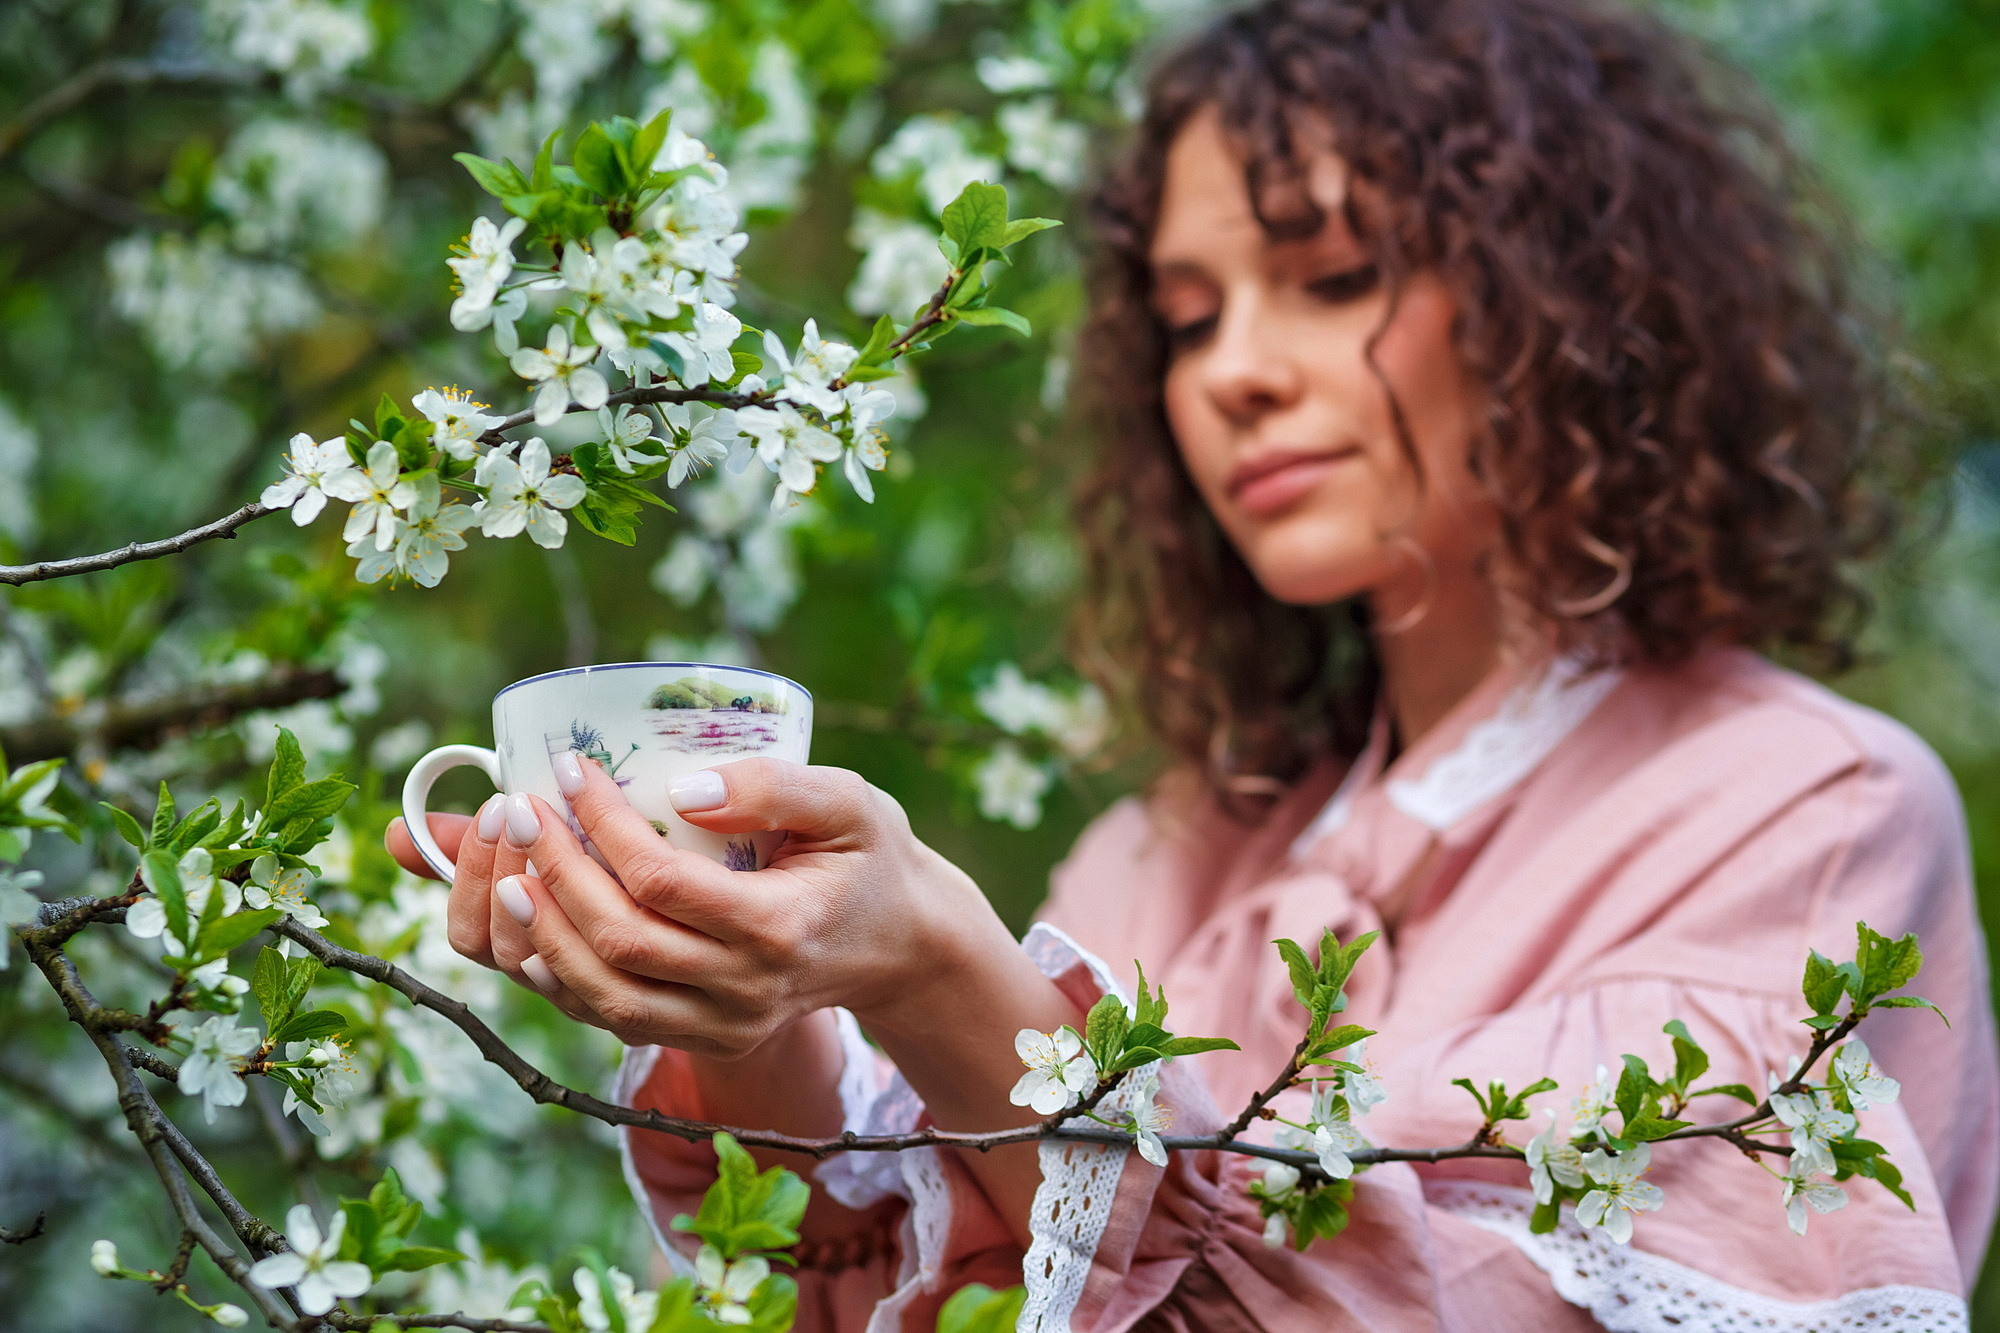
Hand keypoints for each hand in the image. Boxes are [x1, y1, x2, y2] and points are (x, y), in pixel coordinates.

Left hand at [394, 754, 1018, 1054]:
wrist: (898, 946)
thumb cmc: (870, 860)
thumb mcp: (851, 804)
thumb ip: (777, 788)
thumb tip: (683, 787)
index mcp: (780, 930)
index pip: (663, 883)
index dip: (604, 826)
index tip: (573, 768)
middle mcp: (746, 992)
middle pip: (619, 944)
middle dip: (556, 872)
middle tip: (521, 811)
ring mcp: (722, 1026)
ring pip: (604, 997)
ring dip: (544, 934)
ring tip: (511, 872)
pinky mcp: (703, 1039)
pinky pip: (610, 1020)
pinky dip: (559, 976)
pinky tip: (532, 926)